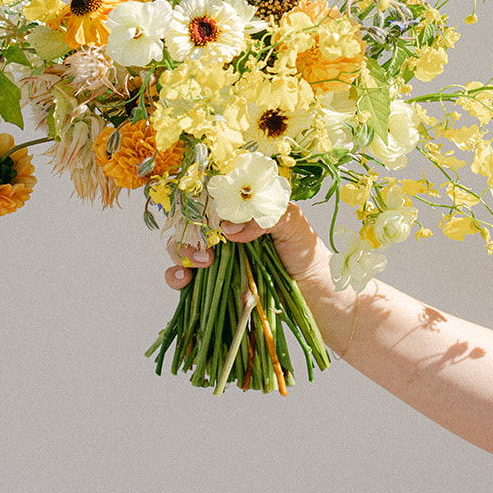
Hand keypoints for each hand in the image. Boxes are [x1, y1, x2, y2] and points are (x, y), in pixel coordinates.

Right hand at [164, 203, 335, 302]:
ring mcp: (218, 258)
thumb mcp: (291, 222)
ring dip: (180, 253)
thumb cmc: (306, 253)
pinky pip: (184, 278)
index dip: (198, 204)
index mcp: (242, 211)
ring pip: (183, 248)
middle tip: (207, 251)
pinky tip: (185, 281)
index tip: (205, 219)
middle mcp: (226, 232)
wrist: (316, 294)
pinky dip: (176, 277)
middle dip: (188, 233)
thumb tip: (230, 227)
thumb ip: (264, 215)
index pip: (209, 199)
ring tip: (201, 264)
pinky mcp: (214, 283)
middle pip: (190, 224)